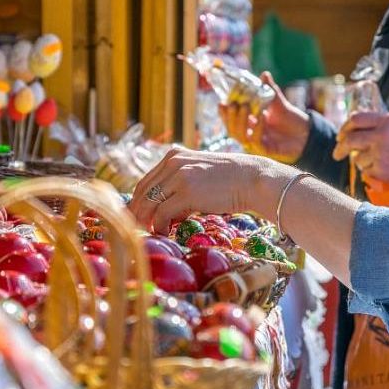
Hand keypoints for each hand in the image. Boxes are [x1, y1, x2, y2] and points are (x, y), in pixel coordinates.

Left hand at [128, 147, 289, 232]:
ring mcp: (179, 176)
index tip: (136, 218)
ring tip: (149, 233)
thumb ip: (179, 185)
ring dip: (146, 221)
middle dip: (137, 213)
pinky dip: (160, 226)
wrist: (252, 179)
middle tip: (138, 230)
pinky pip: (162, 213)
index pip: (146, 181)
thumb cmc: (229, 182)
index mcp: (173, 155)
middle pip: (143, 192)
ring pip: (149, 202)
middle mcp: (172, 162)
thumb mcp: (198, 174)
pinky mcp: (186, 192)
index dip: (138, 201)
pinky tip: (165, 232)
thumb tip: (163, 213)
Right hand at [219, 72, 309, 161]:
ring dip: (241, 121)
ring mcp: (256, 144)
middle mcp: (249, 135)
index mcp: (248, 124)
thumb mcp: (278, 102)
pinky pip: (256, 141)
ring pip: (240, 136)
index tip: (222, 102)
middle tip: (233, 104)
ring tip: (245, 107)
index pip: (230, 120)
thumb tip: (264, 74)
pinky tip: (261, 117)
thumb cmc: (289, 119)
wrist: (306, 133)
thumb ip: (269, 90)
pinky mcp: (265, 151)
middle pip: (232, 129)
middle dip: (230, 117)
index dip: (224, 113)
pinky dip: (257, 128)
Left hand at [332, 111, 388, 186]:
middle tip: (337, 154)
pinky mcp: (383, 170)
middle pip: (350, 140)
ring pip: (358, 159)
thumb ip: (382, 122)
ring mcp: (381, 154)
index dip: (345, 127)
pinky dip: (372, 171)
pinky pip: (368, 172)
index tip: (341, 135)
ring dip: (362, 161)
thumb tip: (361, 127)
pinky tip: (384, 169)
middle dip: (340, 148)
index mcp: (386, 120)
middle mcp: (381, 136)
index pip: (355, 119)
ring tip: (378, 161)